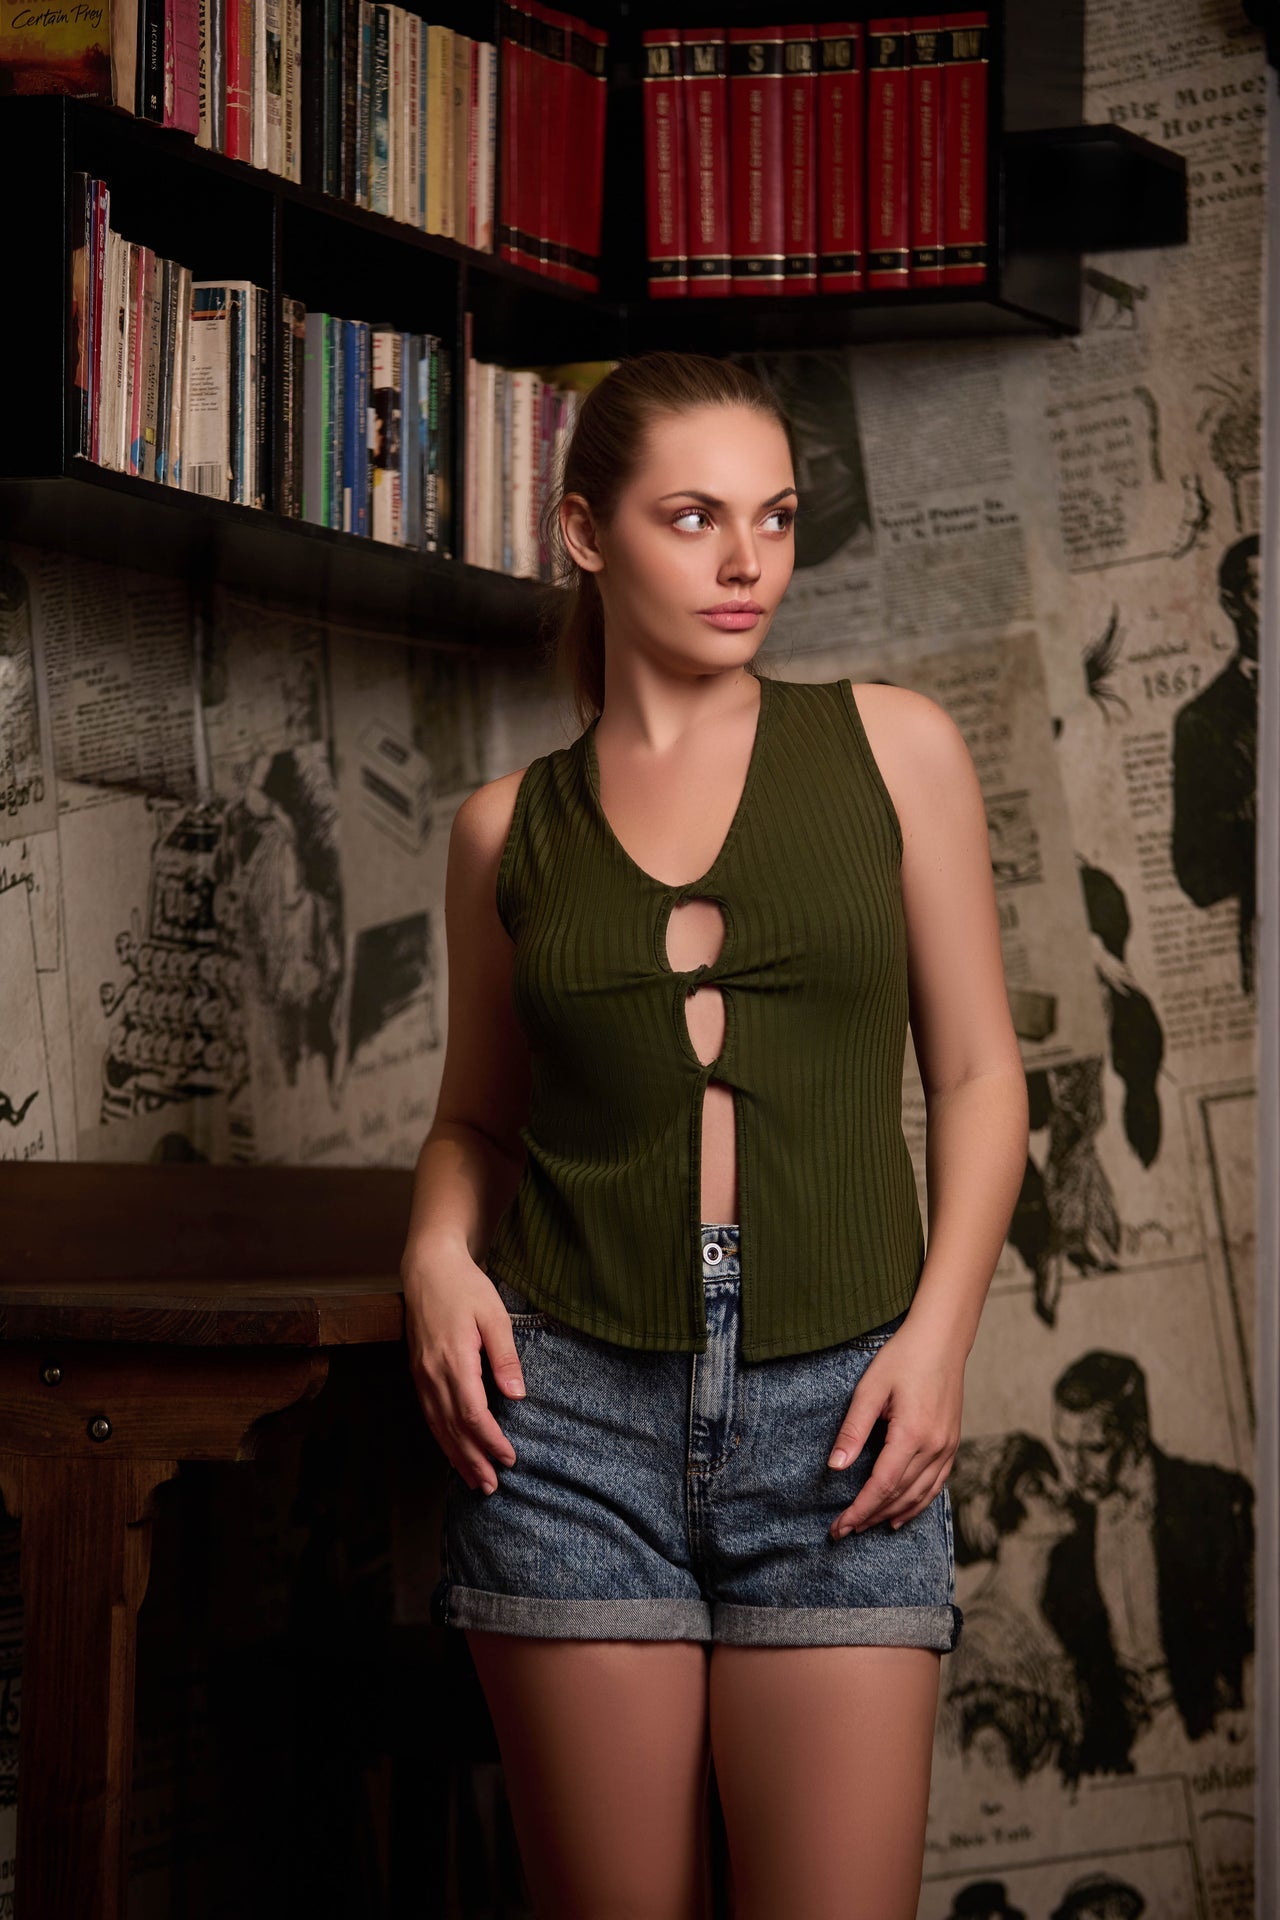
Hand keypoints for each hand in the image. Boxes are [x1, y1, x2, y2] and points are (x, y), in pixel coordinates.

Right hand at [402, 1248, 526, 1494]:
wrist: (428, 1266)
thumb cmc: (465, 1286)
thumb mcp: (494, 1315)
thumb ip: (505, 1357)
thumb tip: (517, 1396)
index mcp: (453, 1359)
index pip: (471, 1414)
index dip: (489, 1441)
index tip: (509, 1457)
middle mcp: (431, 1373)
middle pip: (451, 1429)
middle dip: (472, 1461)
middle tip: (491, 1487)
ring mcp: (420, 1374)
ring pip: (437, 1426)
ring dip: (455, 1457)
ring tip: (474, 1481)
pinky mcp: (417, 1372)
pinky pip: (428, 1414)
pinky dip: (442, 1438)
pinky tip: (452, 1452)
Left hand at [826, 1319, 964, 1537]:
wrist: (942, 1340)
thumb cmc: (903, 1358)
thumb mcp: (870, 1389)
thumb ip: (853, 1430)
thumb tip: (835, 1467)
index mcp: (913, 1434)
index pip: (882, 1485)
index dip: (859, 1510)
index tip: (838, 1527)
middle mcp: (935, 1447)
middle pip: (899, 1496)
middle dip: (870, 1516)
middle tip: (843, 1532)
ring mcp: (948, 1447)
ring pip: (919, 1495)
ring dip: (891, 1514)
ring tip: (866, 1527)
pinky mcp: (952, 1444)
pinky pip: (935, 1485)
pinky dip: (917, 1504)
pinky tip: (901, 1514)